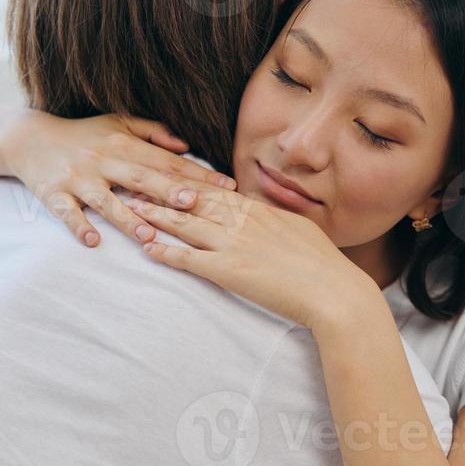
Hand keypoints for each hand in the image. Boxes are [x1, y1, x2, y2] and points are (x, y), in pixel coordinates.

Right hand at [0, 111, 236, 246]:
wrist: (29, 138)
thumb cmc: (82, 134)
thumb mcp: (117, 123)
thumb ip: (153, 132)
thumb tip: (187, 145)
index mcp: (123, 143)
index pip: (166, 162)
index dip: (196, 174)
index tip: (224, 187)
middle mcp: (103, 160)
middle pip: (141, 178)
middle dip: (168, 191)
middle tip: (194, 204)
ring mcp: (78, 179)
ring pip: (106, 201)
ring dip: (127, 218)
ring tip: (148, 235)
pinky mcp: (54, 194)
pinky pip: (68, 213)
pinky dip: (79, 226)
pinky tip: (93, 241)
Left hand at [127, 189, 378, 331]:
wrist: (333, 291)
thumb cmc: (323, 265)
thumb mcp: (299, 230)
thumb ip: (275, 219)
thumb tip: (263, 212)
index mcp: (260, 210)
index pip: (214, 192)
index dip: (186, 183)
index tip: (165, 175)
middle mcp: (243, 222)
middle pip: (193, 201)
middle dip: (161, 191)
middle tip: (134, 181)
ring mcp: (235, 245)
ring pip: (186, 225)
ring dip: (156, 217)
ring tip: (131, 209)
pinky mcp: (230, 272)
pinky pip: (191, 260)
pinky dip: (167, 253)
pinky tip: (148, 249)